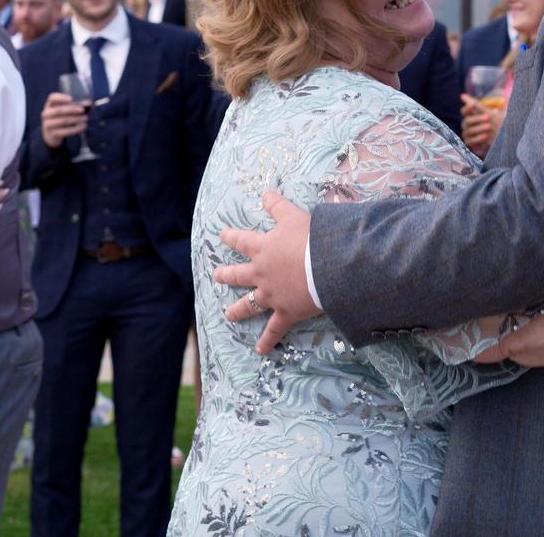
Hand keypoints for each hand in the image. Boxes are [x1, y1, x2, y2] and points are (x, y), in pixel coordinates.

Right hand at [41, 92, 89, 148]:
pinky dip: (76, 129)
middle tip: (83, 110)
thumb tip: (90, 104)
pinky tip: (83, 126)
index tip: (71, 98)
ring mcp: (48, 124)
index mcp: (49, 104)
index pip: (52, 98)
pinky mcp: (53, 134)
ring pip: (63, 121)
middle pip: (58, 110)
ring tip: (86, 118)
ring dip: (76, 119)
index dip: (61, 97)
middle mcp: (47, 113)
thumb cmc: (61, 118)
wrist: (51, 135)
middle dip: (72, 109)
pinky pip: (65, 131)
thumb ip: (76, 106)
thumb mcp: (65, 111)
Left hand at [214, 191, 322, 353]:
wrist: (327, 266)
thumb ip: (278, 206)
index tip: (221, 235)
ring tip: (227, 316)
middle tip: (216, 276)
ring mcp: (271, 295)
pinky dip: (267, 340)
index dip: (231, 237)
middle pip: (238, 274)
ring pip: (248, 304)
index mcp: (263, 248)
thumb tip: (265, 193)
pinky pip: (274, 329)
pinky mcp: (285, 312)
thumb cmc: (312, 238)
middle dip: (226, 275)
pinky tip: (259, 350)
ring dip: (237, 310)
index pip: (242, 240)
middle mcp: (261, 273)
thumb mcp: (294, 216)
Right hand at [459, 94, 498, 155]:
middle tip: (488, 117)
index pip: (464, 111)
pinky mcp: (470, 143)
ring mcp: (468, 134)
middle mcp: (467, 125)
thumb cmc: (495, 121)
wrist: (502, 134)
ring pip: (468, 131)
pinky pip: (469, 141)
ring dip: (479, 128)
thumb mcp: (488, 112)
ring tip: (489, 127)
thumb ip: (477, 105)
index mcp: (471, 115)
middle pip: (466, 121)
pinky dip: (477, 138)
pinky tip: (486, 136)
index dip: (467, 108)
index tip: (473, 105)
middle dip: (477, 119)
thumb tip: (464, 95)